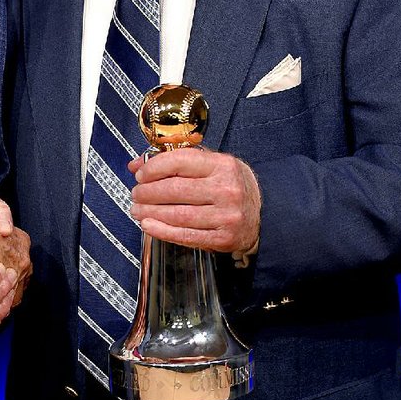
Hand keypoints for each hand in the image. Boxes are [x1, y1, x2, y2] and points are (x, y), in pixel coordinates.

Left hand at [129, 148, 259, 253]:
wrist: (264, 213)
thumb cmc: (230, 184)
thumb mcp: (210, 164)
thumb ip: (175, 161)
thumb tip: (136, 165)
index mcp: (222, 165)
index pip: (179, 162)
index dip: (153, 168)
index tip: (140, 174)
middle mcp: (226, 190)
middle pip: (175, 190)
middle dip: (148, 192)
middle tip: (136, 194)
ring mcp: (226, 216)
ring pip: (178, 215)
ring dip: (150, 213)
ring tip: (137, 210)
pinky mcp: (224, 239)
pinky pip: (186, 236)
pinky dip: (162, 231)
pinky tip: (148, 225)